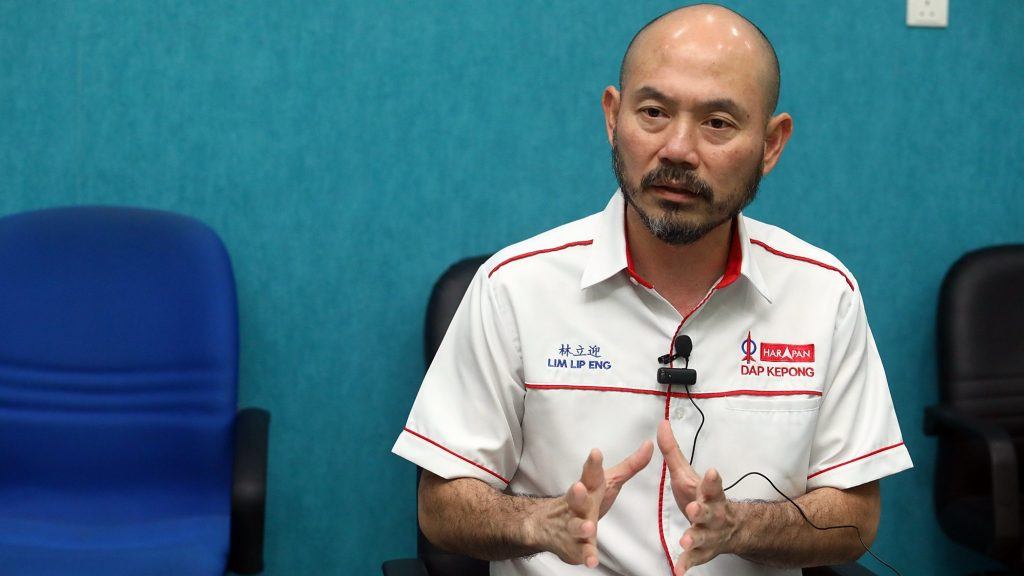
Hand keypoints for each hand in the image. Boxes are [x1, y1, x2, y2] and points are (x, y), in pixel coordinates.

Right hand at [534, 441, 653, 567]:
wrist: (550, 524)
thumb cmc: (587, 499)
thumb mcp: (609, 481)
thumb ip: (630, 465)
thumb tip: (649, 444)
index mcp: (589, 488)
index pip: (590, 473)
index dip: (593, 463)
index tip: (596, 452)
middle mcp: (578, 505)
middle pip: (576, 497)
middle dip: (577, 493)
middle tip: (578, 486)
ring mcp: (573, 525)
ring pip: (575, 526)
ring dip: (581, 526)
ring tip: (588, 527)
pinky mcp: (574, 546)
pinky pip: (580, 552)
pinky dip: (585, 556)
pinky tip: (591, 561)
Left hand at [657, 420, 735, 574]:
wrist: (729, 528)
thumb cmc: (701, 497)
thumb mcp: (685, 474)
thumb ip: (672, 451)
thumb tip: (661, 423)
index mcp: (709, 494)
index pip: (713, 485)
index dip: (713, 480)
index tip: (712, 472)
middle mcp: (713, 514)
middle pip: (709, 512)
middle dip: (702, 511)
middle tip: (695, 509)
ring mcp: (709, 534)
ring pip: (701, 537)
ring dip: (693, 538)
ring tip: (684, 541)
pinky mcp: (702, 551)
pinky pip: (694, 559)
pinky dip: (686, 564)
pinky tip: (678, 571)